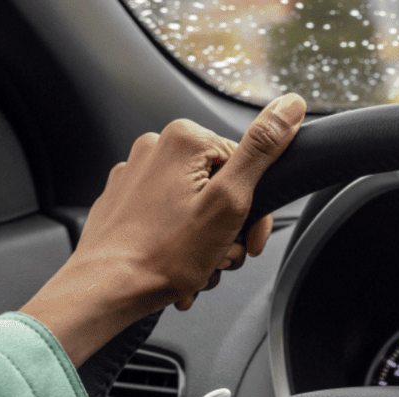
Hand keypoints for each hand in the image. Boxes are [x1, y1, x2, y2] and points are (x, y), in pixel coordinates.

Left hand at [21, 94, 306, 364]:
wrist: (107, 289)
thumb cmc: (164, 255)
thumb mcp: (229, 201)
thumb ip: (262, 150)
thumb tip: (291, 105)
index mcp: (184, 139)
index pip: (247, 168)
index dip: (256, 213)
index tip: (249, 242)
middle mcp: (155, 148)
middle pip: (221, 188)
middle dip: (229, 230)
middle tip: (220, 257)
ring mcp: (135, 175)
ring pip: (195, 207)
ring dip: (206, 243)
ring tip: (197, 267)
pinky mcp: (123, 201)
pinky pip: (167, 219)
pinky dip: (178, 243)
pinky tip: (178, 265)